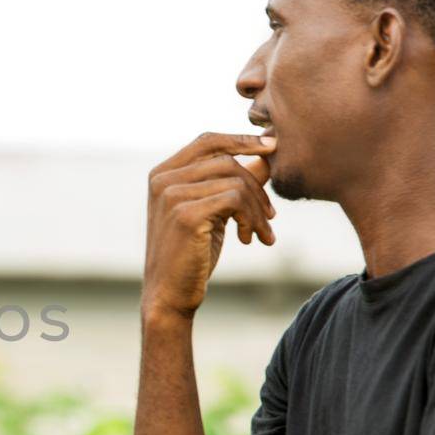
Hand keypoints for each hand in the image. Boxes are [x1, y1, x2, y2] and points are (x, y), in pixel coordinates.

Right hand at [142, 133, 276, 320]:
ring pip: (235, 181)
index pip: (208, 141)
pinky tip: (249, 239)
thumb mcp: (212, 212)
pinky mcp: (186, 214)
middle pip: (227, 161)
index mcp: (162, 174)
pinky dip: (251, 219)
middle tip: (270, 216)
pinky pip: (235, 199)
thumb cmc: (190, 254)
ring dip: (258, 209)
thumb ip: (231, 183)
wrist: (169, 294)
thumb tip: (265, 156)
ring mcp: (172, 195)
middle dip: (257, 187)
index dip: (242, 139)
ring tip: (262, 233)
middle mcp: (163, 180)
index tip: (272, 147)